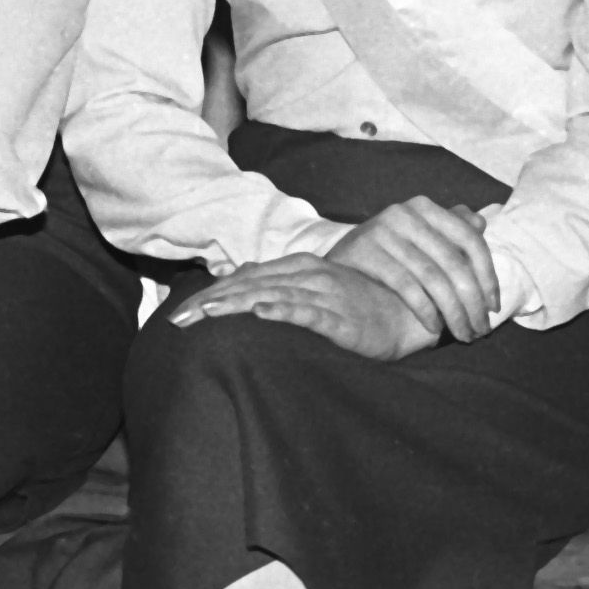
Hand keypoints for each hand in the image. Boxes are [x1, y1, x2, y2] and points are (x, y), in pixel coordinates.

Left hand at [167, 254, 435, 360]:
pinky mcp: (343, 319)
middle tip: (177, 320)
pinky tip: (262, 313)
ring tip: (206, 313)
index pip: (246, 280)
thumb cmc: (361, 305)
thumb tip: (241, 281)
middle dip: (212, 303)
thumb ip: (280, 283)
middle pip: (251, 287)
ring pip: (273, 296)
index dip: (211, 295)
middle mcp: (310, 276)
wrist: (410, 315)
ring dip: (237, 304)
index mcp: (300, 268)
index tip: (179, 314)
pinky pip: (310, 313)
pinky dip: (285, 310)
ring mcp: (327, 296)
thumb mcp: (316, 291)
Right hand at [332, 197, 501, 341]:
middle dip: (473, 302)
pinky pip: (407, 286)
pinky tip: (435, 328)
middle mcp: (406, 213)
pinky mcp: (366, 251)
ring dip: (454, 312)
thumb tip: (481, 221)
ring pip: (433, 278)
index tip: (495, 307)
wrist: (336, 262)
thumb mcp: (419, 238)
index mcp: (425, 207)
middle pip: (454, 262)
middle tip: (481, 329)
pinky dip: (426, 310)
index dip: (488, 276)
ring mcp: (384, 230)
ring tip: (463, 334)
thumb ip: (450, 231)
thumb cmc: (388, 253)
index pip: (470, 240)